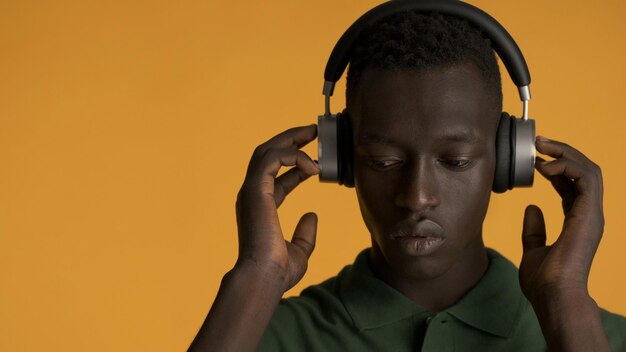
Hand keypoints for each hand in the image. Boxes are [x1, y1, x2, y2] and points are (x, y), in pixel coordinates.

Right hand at [235, 124, 319, 291]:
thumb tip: (312, 216)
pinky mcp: (255, 190)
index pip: (276, 177)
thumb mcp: (299, 251)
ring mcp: (251, 191)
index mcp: (260, 208)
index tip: (316, 160)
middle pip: (268, 156)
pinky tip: (312, 165)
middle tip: (314, 131)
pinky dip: (291, 156)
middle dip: (290, 140)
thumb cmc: (276, 271)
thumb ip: (305, 234)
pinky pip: (272, 160)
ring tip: (313, 133)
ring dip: (290, 139)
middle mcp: (252, 195)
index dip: (296, 165)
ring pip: (266, 151)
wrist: (263, 278)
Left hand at [519, 136, 604, 304]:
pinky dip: (567, 165)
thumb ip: (534, 230)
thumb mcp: (534, 249)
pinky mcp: (589, 213)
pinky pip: (586, 177)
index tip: (536, 158)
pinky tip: (545, 165)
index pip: (573, 185)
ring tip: (542, 146)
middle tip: (539, 142)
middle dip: (562, 152)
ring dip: (566, 153)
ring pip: (588, 169)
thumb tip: (531, 208)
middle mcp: (588, 215)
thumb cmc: (544, 281)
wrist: (553, 295)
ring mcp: (592, 213)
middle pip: (583, 172)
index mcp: (578, 221)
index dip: (556, 168)